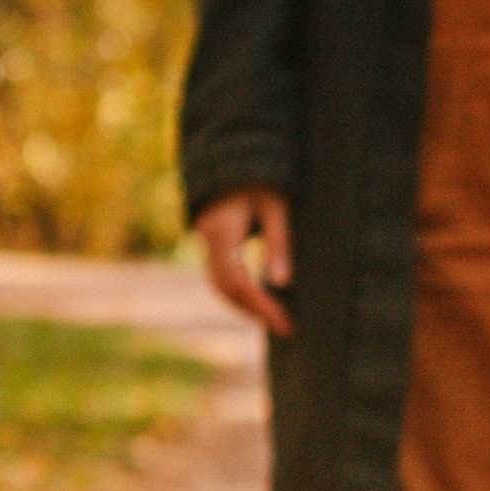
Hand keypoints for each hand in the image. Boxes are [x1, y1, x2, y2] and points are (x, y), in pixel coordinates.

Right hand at [196, 189, 293, 337]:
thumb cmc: (260, 182)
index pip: (240, 280)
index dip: (262, 305)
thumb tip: (282, 283)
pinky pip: (220, 278)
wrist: (232, 162)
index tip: (285, 322)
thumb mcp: (276, 207)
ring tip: (275, 320)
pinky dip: (238, 294)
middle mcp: (208, 241)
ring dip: (245, 306)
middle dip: (255, 310)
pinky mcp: (209, 246)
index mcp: (223, 231)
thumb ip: (278, 242)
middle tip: (285, 328)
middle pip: (227, 289)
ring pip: (220, 287)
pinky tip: (260, 303)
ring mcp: (204, 244)